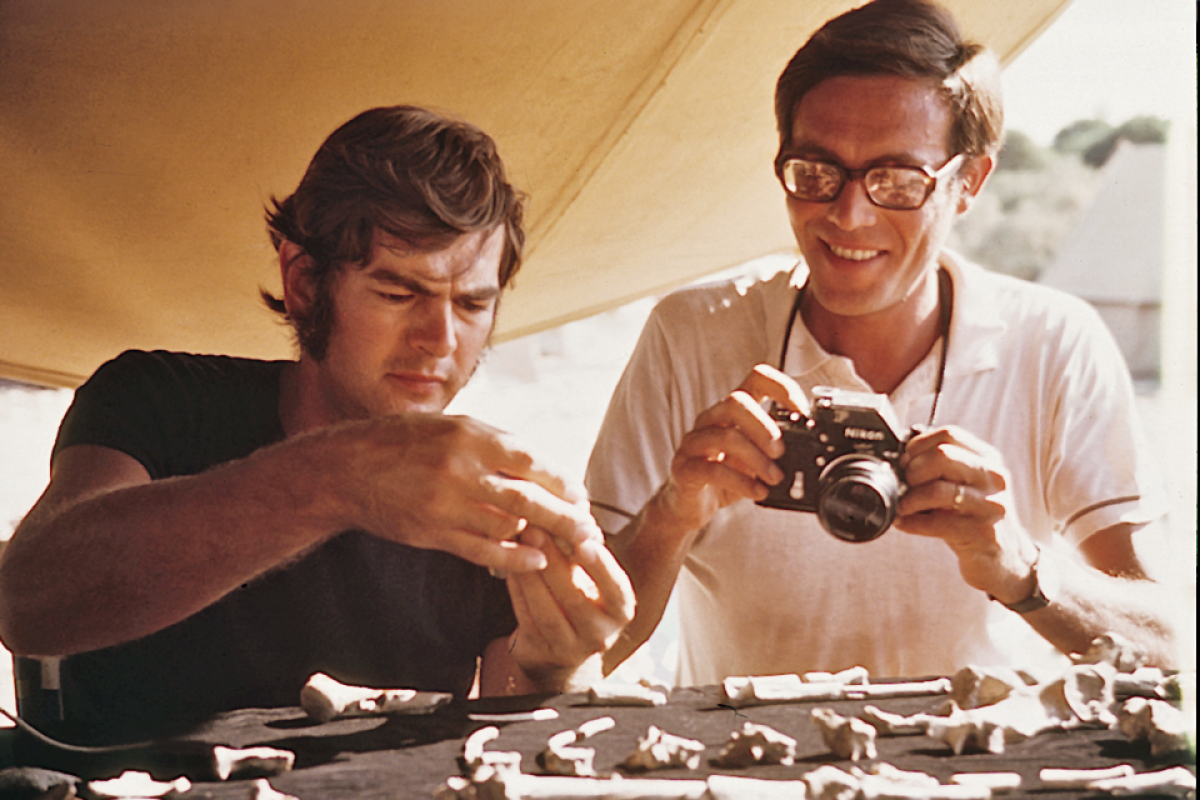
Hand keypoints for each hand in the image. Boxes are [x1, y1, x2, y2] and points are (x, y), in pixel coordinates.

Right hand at [319, 413, 600, 573]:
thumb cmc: (405, 442)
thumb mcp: (451, 426)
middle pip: (528, 500)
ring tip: (564, 545)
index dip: (562, 483)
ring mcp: (445, 504)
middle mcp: (460, 469)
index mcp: (470, 436)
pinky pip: (482, 551)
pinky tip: (535, 561)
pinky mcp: (433, 533)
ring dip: (540, 538)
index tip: (581, 496)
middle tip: (589, 530)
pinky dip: (513, 559)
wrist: (347, 469)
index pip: (532, 462)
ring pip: (509, 527)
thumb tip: (540, 465)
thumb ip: (494, 444)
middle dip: (565, 518)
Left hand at [505, 527, 635, 684]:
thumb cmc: (577, 594)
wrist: (560, 645)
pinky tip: (509, 569)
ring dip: (530, 577)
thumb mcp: (589, 575)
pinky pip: (527, 620)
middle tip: (534, 531)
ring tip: (518, 547)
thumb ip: (583, 549)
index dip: (602, 567)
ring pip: (547, 613)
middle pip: (575, 598)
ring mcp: (572, 649)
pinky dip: (517, 592)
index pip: (617, 589)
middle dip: (552, 562)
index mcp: (620, 609)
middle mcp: (601, 634)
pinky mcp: (543, 654)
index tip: (586, 542)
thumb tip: (572, 510)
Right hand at [658, 364, 807, 530]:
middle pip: (736, 402)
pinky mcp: (684, 468)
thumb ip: (775, 450)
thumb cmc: (725, 478)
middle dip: (764, 427)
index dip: (782, 388)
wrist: (691, 506)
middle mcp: (711, 419)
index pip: (756, 378)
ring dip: (757, 459)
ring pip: (726, 436)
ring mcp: (694, 442)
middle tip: (781, 452)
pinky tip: (757, 492)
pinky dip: (741, 482)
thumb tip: (808, 453)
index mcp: (732, 411)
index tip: (802, 413)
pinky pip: (713, 469)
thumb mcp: (756, 459)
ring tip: (774, 478)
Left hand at [895, 426, 1038, 602]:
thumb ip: (941, 469)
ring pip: (938, 490)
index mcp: (988, 459)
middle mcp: (993, 477)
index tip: (904, 461)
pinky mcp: (983, 533)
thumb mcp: (965, 486)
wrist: (1006, 560)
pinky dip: (912, 523)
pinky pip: (937, 522)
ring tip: (900, 507)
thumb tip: (900, 458)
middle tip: (903, 485)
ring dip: (909, 499)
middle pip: (942, 456)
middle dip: (913, 470)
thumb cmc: (974, 518)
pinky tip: (903, 524)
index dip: (918, 445)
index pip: (949, 434)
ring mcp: (991, 505)